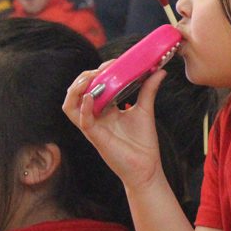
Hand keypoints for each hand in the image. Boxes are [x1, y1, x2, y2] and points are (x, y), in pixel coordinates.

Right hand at [62, 62, 167, 188]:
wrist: (147, 167)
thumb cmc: (143, 142)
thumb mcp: (145, 110)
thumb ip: (148, 90)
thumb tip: (159, 71)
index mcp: (105, 109)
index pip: (94, 86)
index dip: (100, 72)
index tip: (115, 63)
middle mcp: (95, 116)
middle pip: (78, 92)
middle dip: (87, 76)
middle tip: (104, 68)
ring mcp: (93, 126)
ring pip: (71, 105)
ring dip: (77, 89)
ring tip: (90, 78)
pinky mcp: (95, 137)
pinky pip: (83, 120)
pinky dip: (84, 107)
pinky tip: (90, 96)